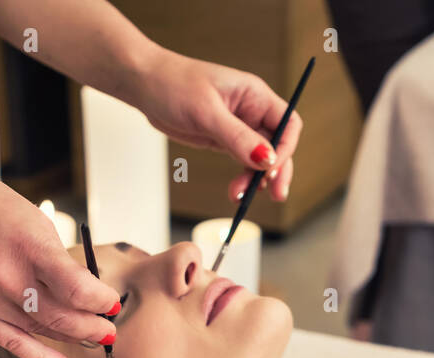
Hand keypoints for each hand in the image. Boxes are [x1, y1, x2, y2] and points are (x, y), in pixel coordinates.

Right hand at [0, 159, 119, 357]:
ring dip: (73, 338)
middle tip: (109, 328)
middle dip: (93, 326)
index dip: (101, 300)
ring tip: (94, 339)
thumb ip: (55, 256)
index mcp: (27, 246)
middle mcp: (6, 277)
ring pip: (41, 332)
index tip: (111, 302)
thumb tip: (83, 288)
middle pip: (62, 316)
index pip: (77, 287)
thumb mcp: (28, 217)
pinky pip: (13, 343)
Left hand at [133, 49, 303, 203]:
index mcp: (255, 95)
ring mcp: (238, 127)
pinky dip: (242, 178)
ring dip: (255, 179)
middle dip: (277, 170)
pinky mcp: (223, 140)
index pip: (288, 123)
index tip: (272, 169)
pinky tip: (236, 191)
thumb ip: (238, 138)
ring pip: (259, 158)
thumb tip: (267, 160)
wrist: (145, 85)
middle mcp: (252, 111)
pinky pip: (241, 162)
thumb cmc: (175, 85)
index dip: (286, 148)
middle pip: (278, 144)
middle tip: (275, 195)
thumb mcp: (207, 113)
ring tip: (242, 196)